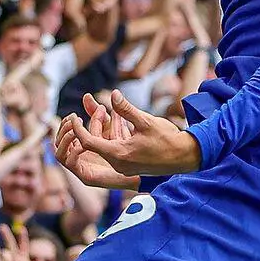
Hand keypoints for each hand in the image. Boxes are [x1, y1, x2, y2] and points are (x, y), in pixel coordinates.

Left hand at [56, 91, 199, 180]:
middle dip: (91, 125)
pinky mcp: (129, 165)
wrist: (185, 157)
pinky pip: (113, 149)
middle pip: (94, 144)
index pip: (88, 142)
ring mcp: (124, 166)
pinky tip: (115, 120)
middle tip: (92, 107)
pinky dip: (110, 136)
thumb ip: (126, 109)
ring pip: (103, 146)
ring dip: (101, 130)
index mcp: (119, 154)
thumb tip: (112, 94)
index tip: (74, 117)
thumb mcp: (145, 121)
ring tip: (101, 110)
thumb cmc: (167, 139)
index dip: (78, 129)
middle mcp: (118, 164)